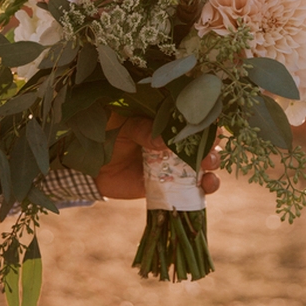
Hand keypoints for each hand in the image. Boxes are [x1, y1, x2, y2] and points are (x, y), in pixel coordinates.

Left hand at [95, 116, 220, 200]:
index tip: (213, 126)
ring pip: (204, 164)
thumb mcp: (125, 126)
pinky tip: (206, 186)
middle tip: (209, 151)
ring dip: (212, 166)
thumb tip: (164, 141)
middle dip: (211, 146)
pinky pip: (192, 187)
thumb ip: (143, 130)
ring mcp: (175, 164)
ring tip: (209, 169)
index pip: (193, 117)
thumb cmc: (109, 137)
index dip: (206, 121)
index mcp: (167, 121)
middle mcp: (176, 142)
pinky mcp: (171, 185)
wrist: (92, 168)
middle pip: (204, 141)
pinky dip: (204, 188)